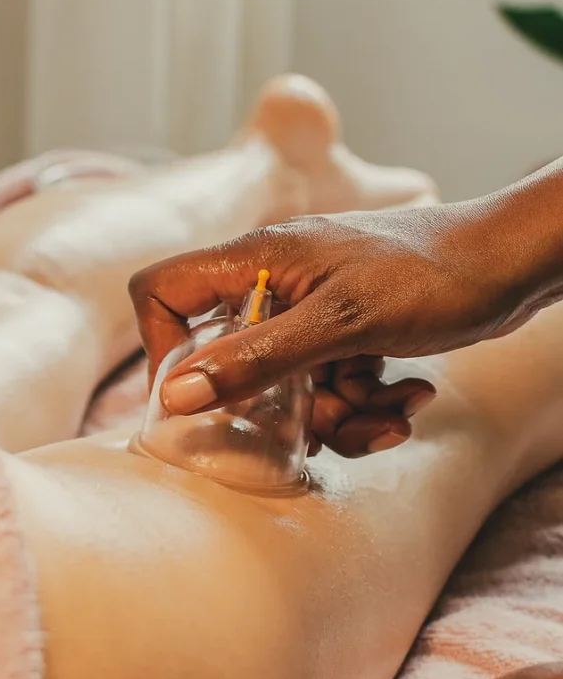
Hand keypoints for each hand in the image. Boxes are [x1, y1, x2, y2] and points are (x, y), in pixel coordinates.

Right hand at [128, 204, 543, 457]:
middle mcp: (276, 283)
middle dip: (280, 406)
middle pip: (232, 361)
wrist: (515, 263)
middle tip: (324, 417)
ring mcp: (311, 311)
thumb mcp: (340, 324)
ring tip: (389, 409)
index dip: (165, 347)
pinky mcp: (344, 334)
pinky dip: (362, 405)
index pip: (163, 291)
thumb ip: (255, 360)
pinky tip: (405, 398)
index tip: (202, 396)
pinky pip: (326, 388)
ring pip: (285, 387)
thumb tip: (177, 395)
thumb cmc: (432, 274)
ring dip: (336, 414)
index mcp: (257, 261)